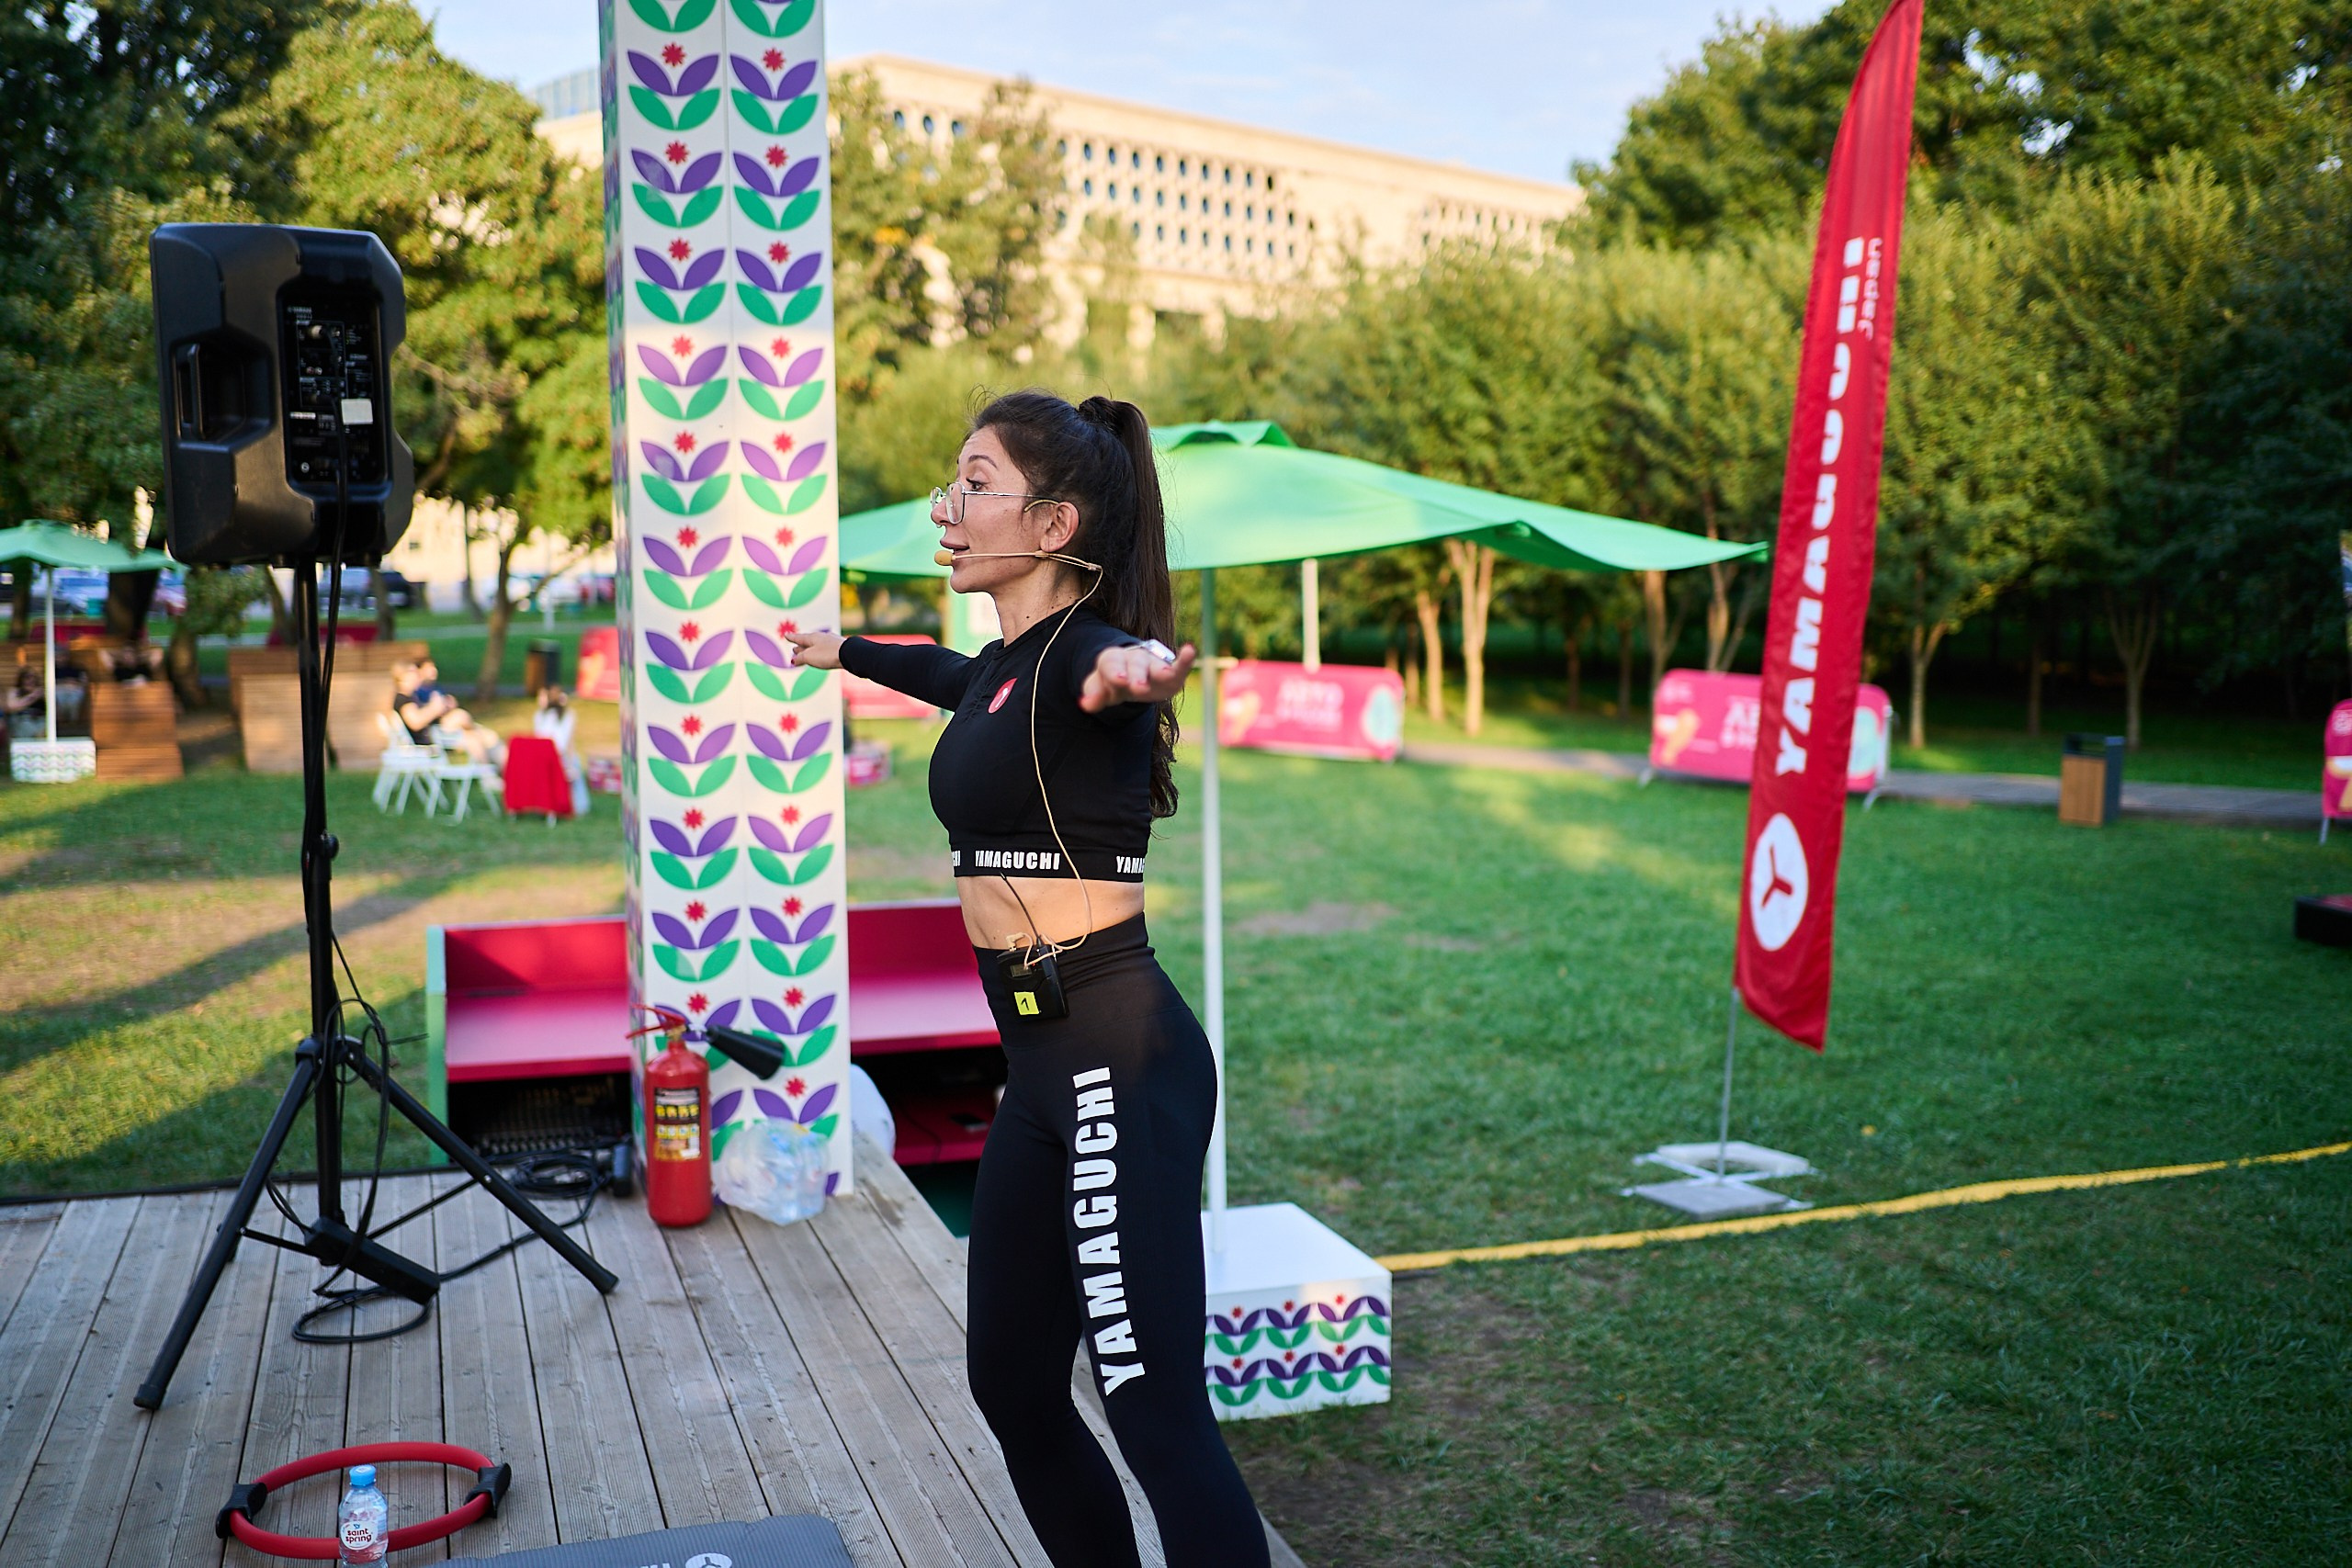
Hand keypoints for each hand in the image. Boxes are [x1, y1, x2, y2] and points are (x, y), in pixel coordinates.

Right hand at [782, 629, 844, 668]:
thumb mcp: (809, 657)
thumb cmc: (827, 654)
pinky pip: (825, 650)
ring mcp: (831, 642)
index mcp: (812, 637)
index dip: (792, 638)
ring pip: (817, 646)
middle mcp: (821, 638)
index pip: (799, 638)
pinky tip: (822, 655)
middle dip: (800, 646)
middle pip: (808, 642)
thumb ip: (799, 658)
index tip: (786, 635)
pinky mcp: (839, 649)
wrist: (849, 654)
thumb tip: (793, 661)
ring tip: (805, 652)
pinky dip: (819, 653)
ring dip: (810, 650)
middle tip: (794, 648)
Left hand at [1081, 641, 1196, 710]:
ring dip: (1160, 670)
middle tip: (1139, 688)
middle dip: (1137, 675)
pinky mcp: (1172, 673)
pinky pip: (1179, 665)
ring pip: (1155, 665)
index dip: (1115, 671)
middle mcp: (1134, 659)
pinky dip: (1185, 659)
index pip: (1111, 663)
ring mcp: (1153, 664)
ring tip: (1165, 675)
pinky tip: (1190, 651)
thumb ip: (1094, 694)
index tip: (1119, 680)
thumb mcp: (1101, 688)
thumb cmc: (1114, 681)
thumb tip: (1084, 704)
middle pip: (1135, 664)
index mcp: (1113, 660)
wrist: (1132, 675)